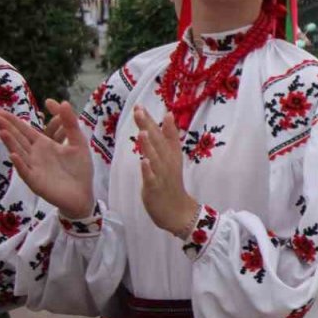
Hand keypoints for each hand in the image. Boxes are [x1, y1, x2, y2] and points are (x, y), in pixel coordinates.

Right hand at [0, 100, 93, 218]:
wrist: (83, 193)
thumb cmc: (79, 169)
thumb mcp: (78, 142)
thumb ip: (70, 123)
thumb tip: (61, 101)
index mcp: (45, 145)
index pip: (27, 131)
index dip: (16, 121)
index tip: (2, 111)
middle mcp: (36, 155)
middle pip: (19, 139)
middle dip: (8, 128)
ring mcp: (34, 168)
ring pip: (19, 153)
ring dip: (11, 143)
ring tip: (2, 131)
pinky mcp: (36, 181)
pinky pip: (26, 171)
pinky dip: (20, 164)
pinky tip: (14, 155)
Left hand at [134, 108, 198, 236]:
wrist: (178, 212)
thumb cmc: (171, 184)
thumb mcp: (171, 159)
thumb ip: (168, 138)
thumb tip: (168, 116)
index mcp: (172, 155)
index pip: (167, 135)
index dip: (156, 120)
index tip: (144, 105)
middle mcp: (168, 162)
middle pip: (158, 142)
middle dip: (149, 126)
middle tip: (139, 110)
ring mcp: (162, 175)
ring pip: (155, 158)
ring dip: (149, 145)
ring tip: (142, 131)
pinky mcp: (155, 189)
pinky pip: (152, 178)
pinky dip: (148, 170)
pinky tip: (143, 161)